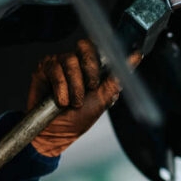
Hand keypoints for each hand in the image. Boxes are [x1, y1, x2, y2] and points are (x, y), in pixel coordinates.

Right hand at [27, 39, 139, 157]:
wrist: (57, 133)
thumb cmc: (79, 117)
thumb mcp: (103, 98)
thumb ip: (117, 77)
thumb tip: (137, 57)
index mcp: (90, 67)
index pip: (98, 47)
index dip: (102, 57)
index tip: (105, 72)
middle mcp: (75, 62)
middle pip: (84, 46)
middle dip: (90, 68)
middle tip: (91, 87)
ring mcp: (58, 63)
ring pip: (70, 60)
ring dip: (75, 86)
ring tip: (73, 102)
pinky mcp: (43, 69)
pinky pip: (54, 69)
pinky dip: (61, 88)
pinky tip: (61, 101)